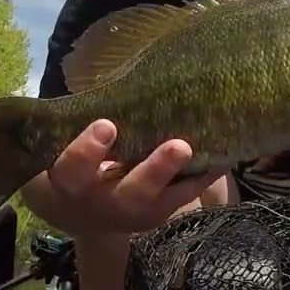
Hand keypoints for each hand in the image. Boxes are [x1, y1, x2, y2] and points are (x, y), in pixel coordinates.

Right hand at [44, 119, 223, 237]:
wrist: (87, 210)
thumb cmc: (78, 160)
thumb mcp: (66, 146)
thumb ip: (79, 123)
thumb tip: (116, 77)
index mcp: (71, 182)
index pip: (72, 170)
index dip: (87, 152)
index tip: (106, 125)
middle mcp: (103, 202)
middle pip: (129, 193)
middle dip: (155, 171)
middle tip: (180, 146)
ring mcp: (135, 211)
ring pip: (160, 200)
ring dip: (186, 175)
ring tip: (202, 150)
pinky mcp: (160, 212)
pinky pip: (184, 195)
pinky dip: (203, 175)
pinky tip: (222, 153)